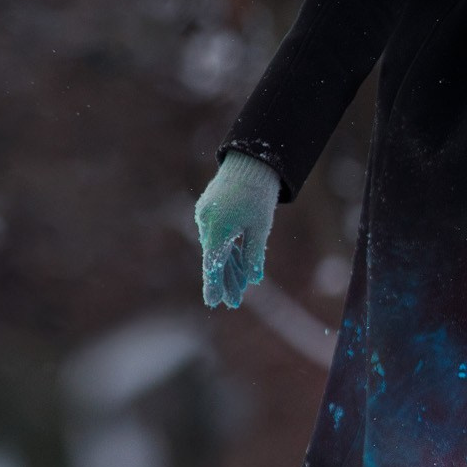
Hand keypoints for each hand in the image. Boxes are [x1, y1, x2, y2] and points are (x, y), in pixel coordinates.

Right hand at [195, 151, 280, 308]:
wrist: (250, 164)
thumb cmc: (258, 196)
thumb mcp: (260, 227)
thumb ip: (254, 253)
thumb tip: (254, 278)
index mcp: (218, 229)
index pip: (213, 264)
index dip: (214, 285)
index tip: (213, 302)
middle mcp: (207, 224)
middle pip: (215, 259)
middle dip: (225, 281)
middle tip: (234, 302)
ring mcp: (206, 216)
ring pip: (216, 248)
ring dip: (228, 267)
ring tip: (239, 287)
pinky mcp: (209, 211)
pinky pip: (216, 236)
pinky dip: (227, 250)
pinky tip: (237, 265)